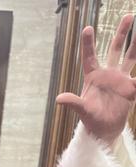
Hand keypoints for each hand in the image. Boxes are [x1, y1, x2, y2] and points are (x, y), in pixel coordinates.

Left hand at [56, 14, 135, 145]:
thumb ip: (73, 102)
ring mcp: (121, 79)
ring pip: (130, 57)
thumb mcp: (82, 110)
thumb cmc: (91, 120)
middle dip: (122, 33)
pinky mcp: (131, 87)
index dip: (88, 44)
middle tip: (128, 16)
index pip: (90, 57)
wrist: (105, 130)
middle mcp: (108, 74)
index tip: (87, 28)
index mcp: (93, 77)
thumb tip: (59, 99)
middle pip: (116, 49)